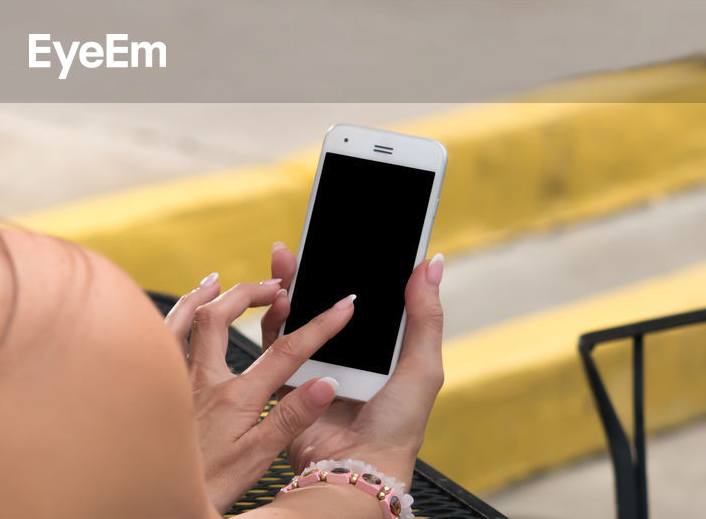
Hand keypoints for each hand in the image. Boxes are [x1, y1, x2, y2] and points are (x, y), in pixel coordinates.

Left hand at [164, 271, 355, 512]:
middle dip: (252, 292)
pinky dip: (171, 315)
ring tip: (218, 278)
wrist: (157, 502)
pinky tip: (176, 313)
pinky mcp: (157, 387)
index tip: (344, 306)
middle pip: (222, 315)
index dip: (320, 326)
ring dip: (205, 294)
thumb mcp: (257, 459)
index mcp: (236, 397)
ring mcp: (177, 380)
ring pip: (184, 319)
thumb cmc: (207, 486)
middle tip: (277, 285)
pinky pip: (160, 338)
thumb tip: (326, 383)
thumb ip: (291, 418)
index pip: (286, 352)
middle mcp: (203, 379)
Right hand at [262, 243, 445, 490]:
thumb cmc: (397, 427)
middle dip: (309, 269)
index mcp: (379, 348)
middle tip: (300, 244)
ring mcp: (316, 364)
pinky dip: (273, 319)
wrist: (356, 467)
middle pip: (323, 299)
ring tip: (284, 261)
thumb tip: (432, 263)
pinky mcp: (289, 379)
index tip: (341, 237)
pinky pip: (275, 344)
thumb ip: (424, 316)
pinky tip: (277, 298)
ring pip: (296, 315)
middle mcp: (346, 352)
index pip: (362, 297)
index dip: (350, 266)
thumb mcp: (422, 367)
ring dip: (288, 286)